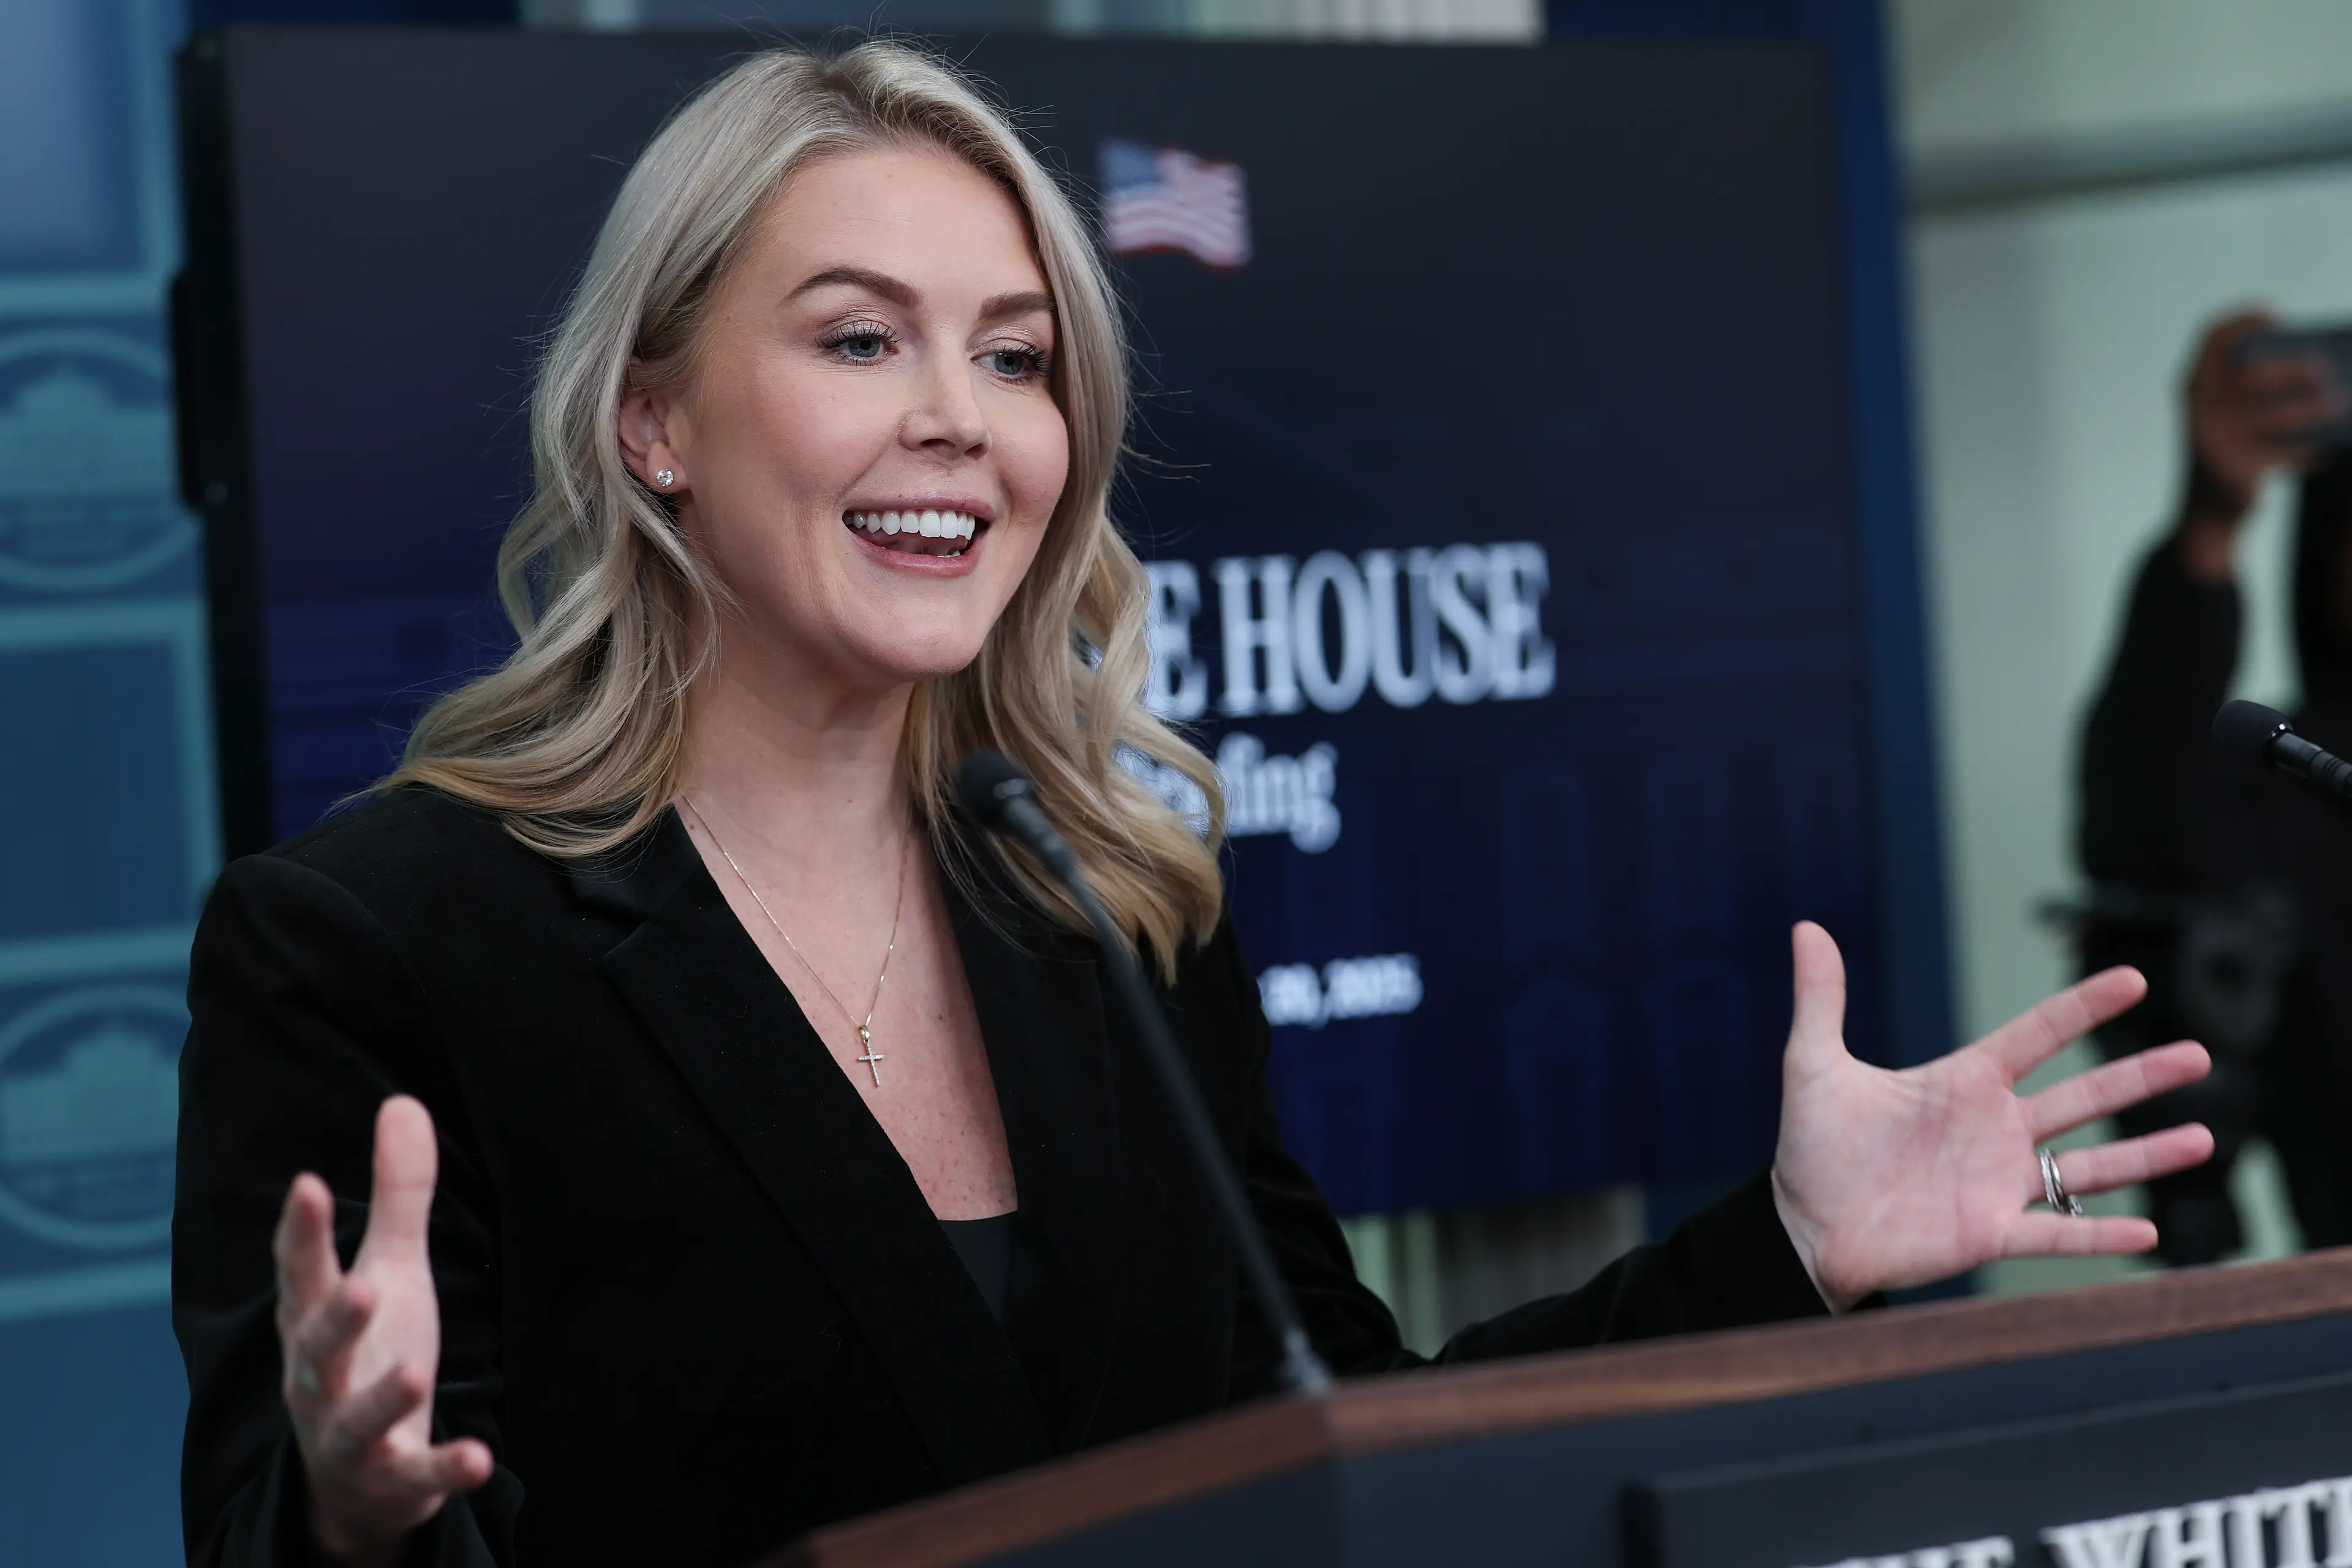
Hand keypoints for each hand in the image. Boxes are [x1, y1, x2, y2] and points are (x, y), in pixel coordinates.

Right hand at [273, 1096, 491, 1567]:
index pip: (300, 1272)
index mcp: (315, 1319)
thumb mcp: (388, 1271)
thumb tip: (401, 1102)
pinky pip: (416, 1477)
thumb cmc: (369, 1351)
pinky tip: (479, 1457)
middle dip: (334, 1321)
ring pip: (353, 1420)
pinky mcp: (390, 1481)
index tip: (307, 1182)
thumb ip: (397, 1195)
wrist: (356, 1480)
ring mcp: (349, 1436)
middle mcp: (319, 1379)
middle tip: (362, 1288)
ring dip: (381, 1399)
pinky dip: (444, 1469)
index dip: (301, 1231)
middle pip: (315, 1348)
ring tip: (415, 1372)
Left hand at [1767, 923, 2214, 1311]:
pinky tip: (2151, 1232)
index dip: (2082, 1007)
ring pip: (2088, 1165)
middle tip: (2199, 1054)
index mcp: (1962, 1083)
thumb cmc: (1811, 1148)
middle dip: (2139, 1075)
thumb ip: (1821, 998)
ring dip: (2145, 1153)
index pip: (2035, 1035)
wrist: (1801, 1225)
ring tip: (2205, 1138)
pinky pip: (2057, 1234)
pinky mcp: (1989, 1233)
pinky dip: (2100, 1235)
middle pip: (2082, 1095)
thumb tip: (1806, 927)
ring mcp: (1998, 1182)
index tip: (2132, 979)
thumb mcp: (1814, 1065)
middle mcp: (1993, 1129)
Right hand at [2176, 309, 2339, 578]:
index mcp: (2192, 387)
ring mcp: (2214, 440)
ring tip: (2339, 404)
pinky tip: (2321, 455)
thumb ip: (2254, 389)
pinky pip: (2284, 454)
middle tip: (2324, 368)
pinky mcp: (2235, 469)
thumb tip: (2318, 368)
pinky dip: (2305, 454)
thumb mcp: (2228, 414)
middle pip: (2253, 374)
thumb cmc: (2229, 450)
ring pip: (2277, 416)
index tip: (2275, 318)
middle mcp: (2198, 409)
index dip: (2243, 320)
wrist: (2205, 513)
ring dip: (2314, 409)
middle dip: (2294, 369)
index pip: (2211, 337)